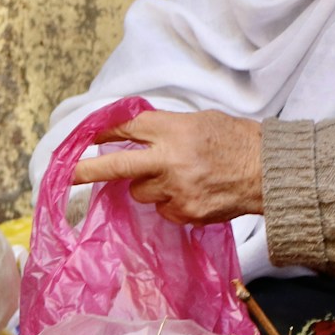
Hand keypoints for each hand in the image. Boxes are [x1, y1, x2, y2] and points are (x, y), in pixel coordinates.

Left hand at [69, 110, 263, 223]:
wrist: (268, 172)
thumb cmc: (235, 139)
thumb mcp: (199, 121)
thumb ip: (165, 129)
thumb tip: (131, 136)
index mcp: (173, 130)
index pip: (125, 128)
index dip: (101, 133)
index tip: (83, 138)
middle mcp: (170, 160)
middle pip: (117, 165)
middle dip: (86, 170)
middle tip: (65, 174)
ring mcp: (176, 190)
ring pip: (140, 192)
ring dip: (148, 186)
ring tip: (177, 177)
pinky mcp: (185, 213)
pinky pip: (162, 210)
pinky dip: (170, 203)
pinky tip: (193, 193)